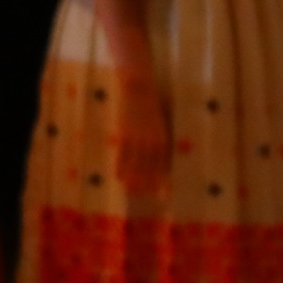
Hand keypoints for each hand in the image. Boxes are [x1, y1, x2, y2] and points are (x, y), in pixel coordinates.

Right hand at [112, 66, 171, 195]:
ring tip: (129, 189)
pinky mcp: (126, 134)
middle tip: (142, 195)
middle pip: (150, 169)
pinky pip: (123, 155)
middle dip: (147, 184)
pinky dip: (121, 167)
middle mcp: (153, 143)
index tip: (162, 195)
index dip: (162, 181)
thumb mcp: (162, 121)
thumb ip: (160, 137)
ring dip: (133, 179)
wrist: (139, 87)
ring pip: (136, 166)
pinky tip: (118, 176)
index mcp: (164, 140)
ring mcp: (139, 139)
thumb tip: (159, 151)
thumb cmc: (152, 102)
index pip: (164, 166)